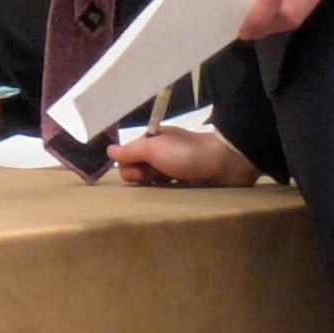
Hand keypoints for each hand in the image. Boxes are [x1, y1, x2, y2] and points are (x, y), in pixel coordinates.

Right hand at [107, 129, 258, 186]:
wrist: (225, 163)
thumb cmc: (185, 153)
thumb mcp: (152, 148)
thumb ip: (128, 151)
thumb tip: (108, 151)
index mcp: (151, 140)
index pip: (127, 157)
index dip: (129, 168)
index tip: (141, 174)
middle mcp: (160, 151)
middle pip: (138, 168)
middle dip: (142, 177)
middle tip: (156, 179)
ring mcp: (174, 166)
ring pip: (153, 179)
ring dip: (155, 185)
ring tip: (168, 187)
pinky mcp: (187, 179)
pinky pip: (169, 186)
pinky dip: (168, 189)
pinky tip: (175, 192)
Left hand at [235, 0, 325, 39]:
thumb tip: (226, 6)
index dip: (257, 17)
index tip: (242, 29)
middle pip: (289, 11)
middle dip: (266, 27)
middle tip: (247, 31)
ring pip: (300, 15)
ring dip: (277, 26)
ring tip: (258, 26)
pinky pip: (307, 9)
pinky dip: (290, 17)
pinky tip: (273, 17)